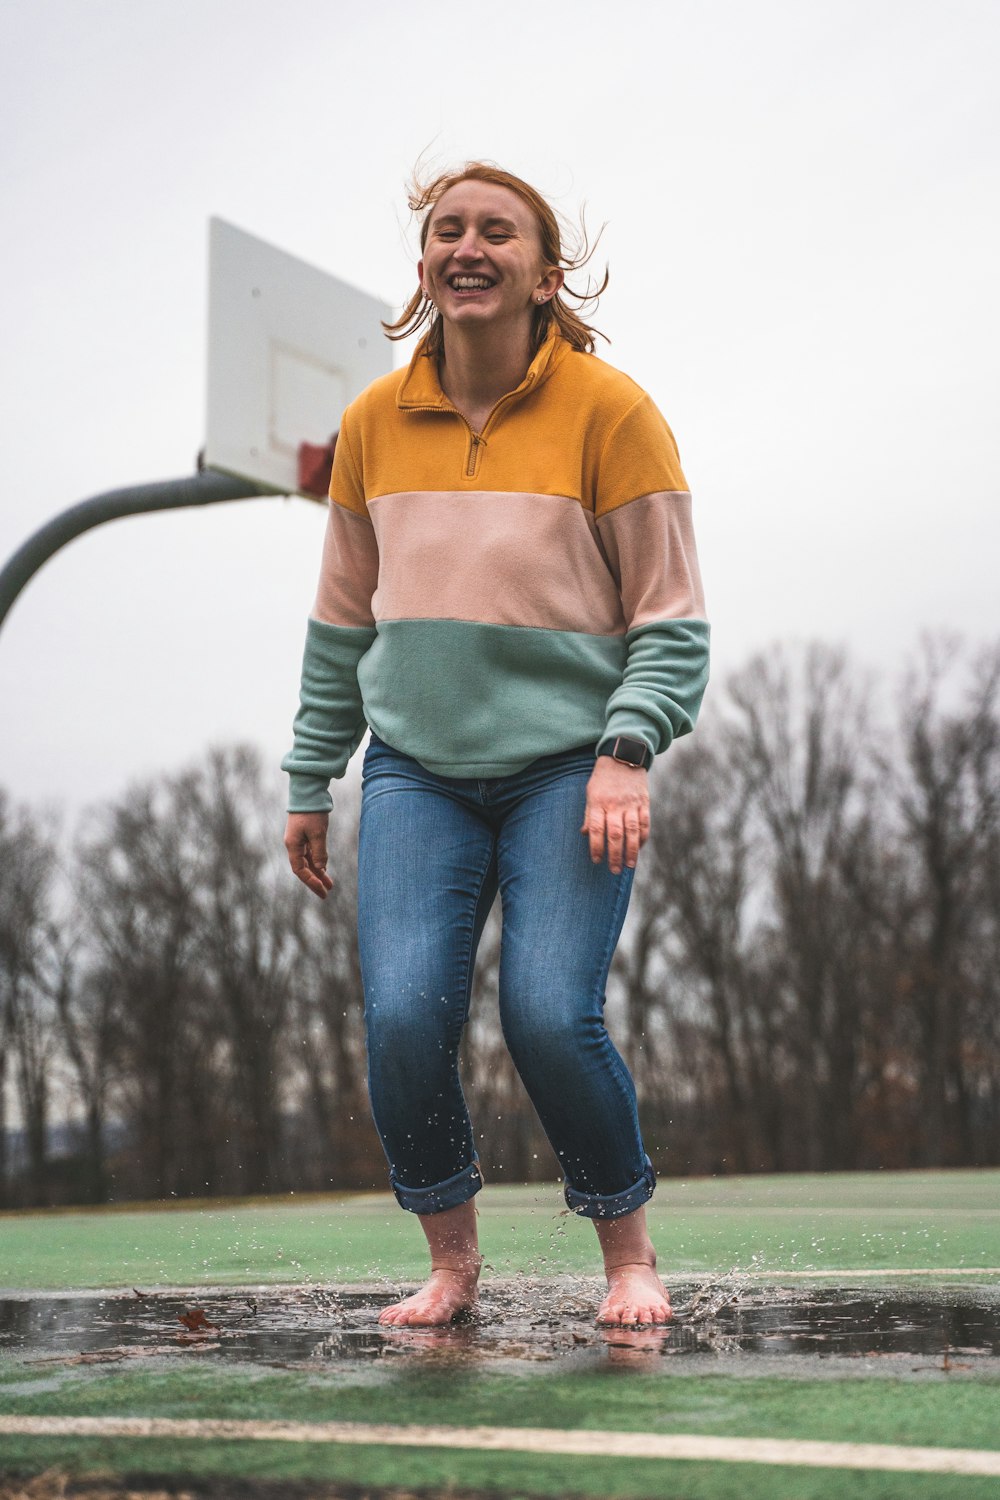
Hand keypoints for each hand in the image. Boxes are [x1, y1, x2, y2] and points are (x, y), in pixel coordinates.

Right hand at [284, 812, 333, 898]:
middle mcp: (294, 844)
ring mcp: (299, 840)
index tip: (322, 890)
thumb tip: (320, 868)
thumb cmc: (312, 812)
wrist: (308, 791)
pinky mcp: (305, 835)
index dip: (310, 881)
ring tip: (330, 885)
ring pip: (308, 861)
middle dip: (314, 881)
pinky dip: (318, 862)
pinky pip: (310, 853)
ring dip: (318, 873)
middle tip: (326, 894)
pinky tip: (325, 870)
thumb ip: (319, 852)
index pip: (300, 870)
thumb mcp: (318, 833)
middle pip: (303, 868)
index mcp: (293, 845)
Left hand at [581, 758, 650, 874]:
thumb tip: (585, 834)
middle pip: (615, 834)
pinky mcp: (644, 801)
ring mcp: (631, 803)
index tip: (596, 860)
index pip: (597, 829)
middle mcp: (615, 804)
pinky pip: (645, 822)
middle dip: (615, 855)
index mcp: (598, 802)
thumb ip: (589, 814)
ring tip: (629, 865)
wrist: (623, 756)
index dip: (596, 847)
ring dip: (631, 850)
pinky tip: (639, 848)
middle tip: (614, 870)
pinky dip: (643, 837)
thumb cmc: (603, 777)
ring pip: (632, 831)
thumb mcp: (590, 792)